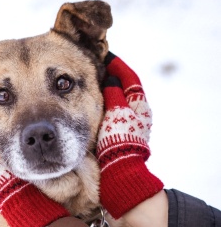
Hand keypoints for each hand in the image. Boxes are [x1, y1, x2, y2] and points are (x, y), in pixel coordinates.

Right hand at [96, 52, 162, 218]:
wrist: (118, 170)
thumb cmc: (118, 140)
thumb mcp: (116, 112)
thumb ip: (113, 93)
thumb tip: (110, 79)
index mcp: (139, 106)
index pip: (130, 78)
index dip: (118, 65)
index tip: (106, 56)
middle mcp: (135, 114)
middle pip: (123, 89)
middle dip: (110, 77)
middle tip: (96, 67)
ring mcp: (126, 124)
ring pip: (114, 101)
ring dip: (103, 92)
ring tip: (89, 83)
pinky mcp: (116, 134)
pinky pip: (107, 113)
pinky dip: (99, 105)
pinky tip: (86, 104)